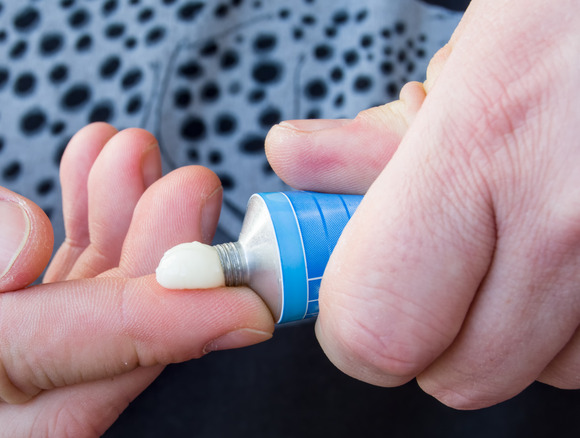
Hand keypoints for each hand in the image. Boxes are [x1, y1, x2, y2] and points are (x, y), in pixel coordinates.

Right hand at [0, 115, 272, 435]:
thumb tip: (19, 247)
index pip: (8, 362)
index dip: (130, 332)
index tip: (227, 302)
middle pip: (52, 389)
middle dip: (145, 296)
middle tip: (185, 193)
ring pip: (51, 363)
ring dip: (117, 267)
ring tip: (134, 165)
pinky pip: (24, 335)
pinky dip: (76, 268)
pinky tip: (95, 195)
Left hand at [266, 0, 578, 408]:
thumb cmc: (578, 31)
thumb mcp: (473, 59)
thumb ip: (375, 137)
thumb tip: (291, 159)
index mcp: (477, 148)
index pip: (377, 328)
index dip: (353, 334)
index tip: (356, 310)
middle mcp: (564, 218)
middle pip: (458, 376)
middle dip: (432, 337)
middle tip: (437, 274)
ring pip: (537, 372)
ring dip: (512, 330)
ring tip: (520, 243)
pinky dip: (572, 325)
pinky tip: (568, 258)